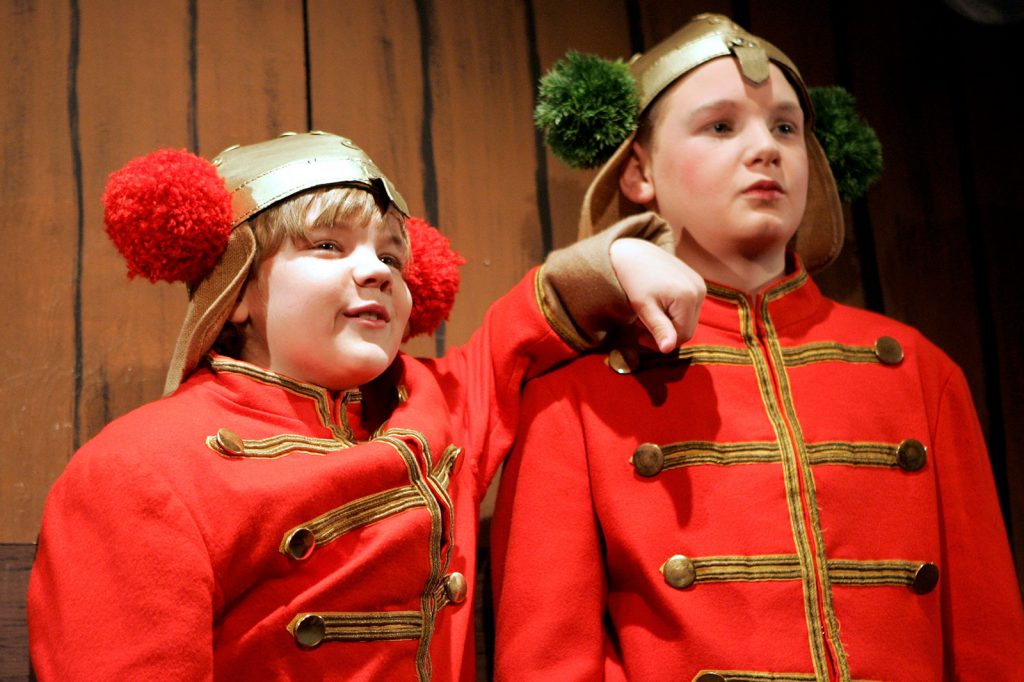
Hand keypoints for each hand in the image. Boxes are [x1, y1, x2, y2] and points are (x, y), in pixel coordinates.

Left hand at [610, 238, 704, 352]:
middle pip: (688, 327)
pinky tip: (656, 304)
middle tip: (641, 327)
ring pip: (688, 318)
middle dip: (665, 332)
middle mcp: (700, 290)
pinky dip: (673, 311)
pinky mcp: (696, 280)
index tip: (640, 338)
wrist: (633, 252)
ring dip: (669, 322)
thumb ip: (659, 328)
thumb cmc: (634, 280)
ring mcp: (700, 284)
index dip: (662, 342)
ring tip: (647, 314)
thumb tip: (669, 349)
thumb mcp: (644, 307)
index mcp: (689, 297)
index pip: (682, 335)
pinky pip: (688, 305)